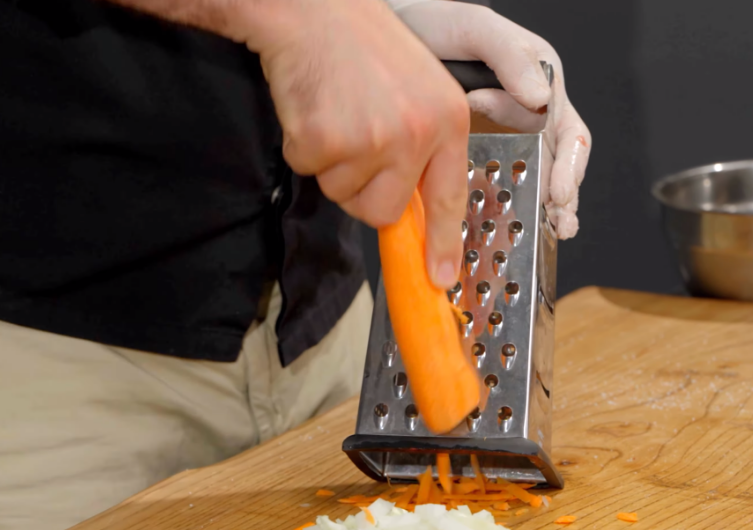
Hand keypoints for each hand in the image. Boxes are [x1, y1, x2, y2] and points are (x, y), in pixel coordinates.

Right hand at [239, 0, 469, 287]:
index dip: (444, 244)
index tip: (440, 279)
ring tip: (336, 113)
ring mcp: (374, 138)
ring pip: (344, 196)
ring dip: (331, 165)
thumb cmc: (361, 46)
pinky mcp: (328, 141)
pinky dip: (303, 148)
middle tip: (353, 139)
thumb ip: (422, 148)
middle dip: (362, 190)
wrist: (313, 10)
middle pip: (384, 211)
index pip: (449, 198)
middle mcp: (417, 132)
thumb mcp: (416, 90)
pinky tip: (313, 109)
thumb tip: (409, 211)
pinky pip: (310, 173)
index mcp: (447, 119)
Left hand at [389, 0, 591, 238]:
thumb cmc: (432, 23)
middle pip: (555, 164)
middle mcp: (523, 113)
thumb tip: (541, 99)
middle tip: (559, 224)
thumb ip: (510, 57)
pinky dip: (493, 208)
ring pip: (526, 179)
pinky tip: (492, 230)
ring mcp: (497, 136)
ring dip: (535, 209)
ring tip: (544, 234)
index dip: (569, 167)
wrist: (388, 34)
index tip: (558, 193)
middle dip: (562, 198)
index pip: (567, 133)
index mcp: (537, 84)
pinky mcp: (466, 152)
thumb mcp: (473, 29)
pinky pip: (486, 183)